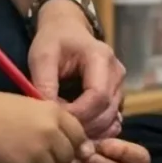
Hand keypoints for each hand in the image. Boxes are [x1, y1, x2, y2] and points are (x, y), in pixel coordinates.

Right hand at [0, 92, 91, 162]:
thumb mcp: (31, 106)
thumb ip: (52, 121)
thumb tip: (71, 142)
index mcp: (55, 113)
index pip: (79, 134)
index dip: (73, 143)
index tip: (63, 146)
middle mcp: (52, 132)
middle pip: (68, 155)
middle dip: (57, 158)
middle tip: (39, 153)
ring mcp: (40, 151)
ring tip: (21, 155)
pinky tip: (13, 162)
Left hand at [29, 0, 124, 139]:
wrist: (67, 29)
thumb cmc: (53, 41)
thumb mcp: (41, 57)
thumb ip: (44, 84)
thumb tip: (49, 114)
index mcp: (101, 58)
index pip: (97, 96)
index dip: (78, 114)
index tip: (56, 121)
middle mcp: (116, 72)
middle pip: (107, 110)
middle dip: (84, 126)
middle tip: (60, 132)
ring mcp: (120, 84)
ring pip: (111, 118)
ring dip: (90, 130)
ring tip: (67, 133)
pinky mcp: (117, 95)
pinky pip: (112, 118)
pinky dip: (97, 130)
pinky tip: (79, 132)